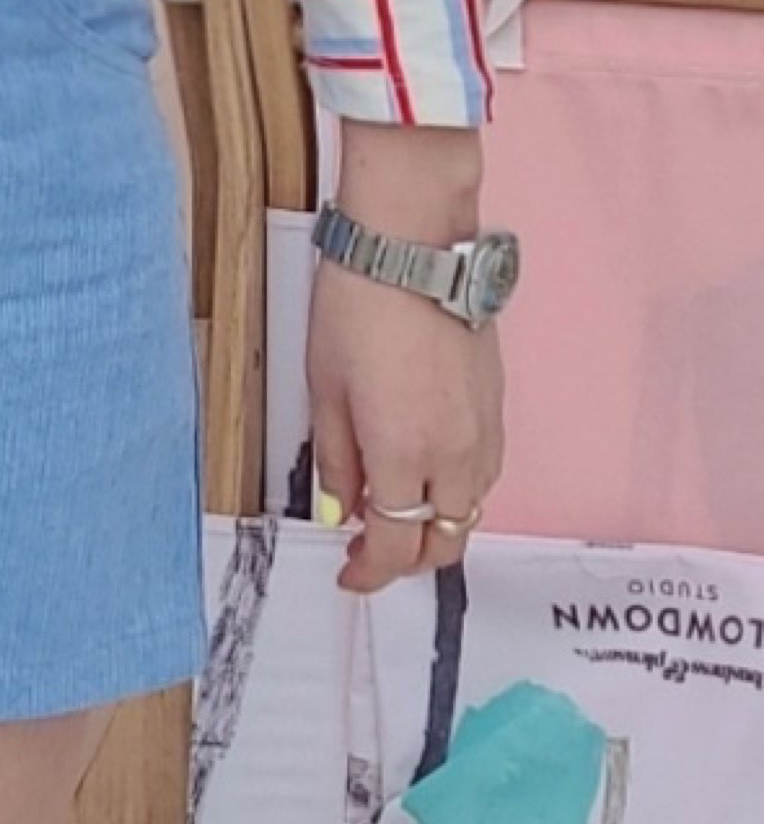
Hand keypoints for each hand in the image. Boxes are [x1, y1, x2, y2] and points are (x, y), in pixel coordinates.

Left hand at [308, 123, 503, 592]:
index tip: (347, 576)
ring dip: (437, 526)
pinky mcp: (498, 406)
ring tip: (393, 513)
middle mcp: (454, 454)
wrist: (413, 248)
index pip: (395, 547)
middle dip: (408, 561)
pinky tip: (426, 475)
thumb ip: (335, 461)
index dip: (369, 574)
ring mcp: (485, 430)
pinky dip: (458, 491)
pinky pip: (485, 473)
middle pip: (445, 542)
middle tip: (369, 552)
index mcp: (403, 457)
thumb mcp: (324, 392)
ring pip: (471, 510)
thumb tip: (340, 508)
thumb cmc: (357, 310)